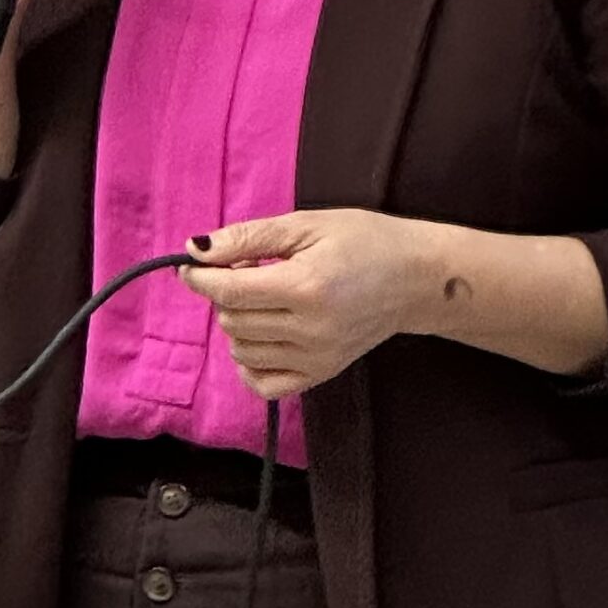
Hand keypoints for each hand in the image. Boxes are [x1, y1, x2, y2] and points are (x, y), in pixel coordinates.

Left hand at [178, 210, 436, 398]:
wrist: (417, 278)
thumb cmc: (365, 240)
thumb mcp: (309, 224)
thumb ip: (251, 237)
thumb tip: (196, 249)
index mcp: (306, 286)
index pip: (230, 292)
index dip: (200, 278)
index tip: (190, 265)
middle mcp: (309, 330)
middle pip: (233, 321)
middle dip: (227, 293)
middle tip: (251, 268)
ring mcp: (315, 358)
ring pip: (242, 350)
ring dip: (239, 322)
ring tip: (267, 295)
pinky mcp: (321, 374)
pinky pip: (262, 383)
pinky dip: (250, 361)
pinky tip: (264, 334)